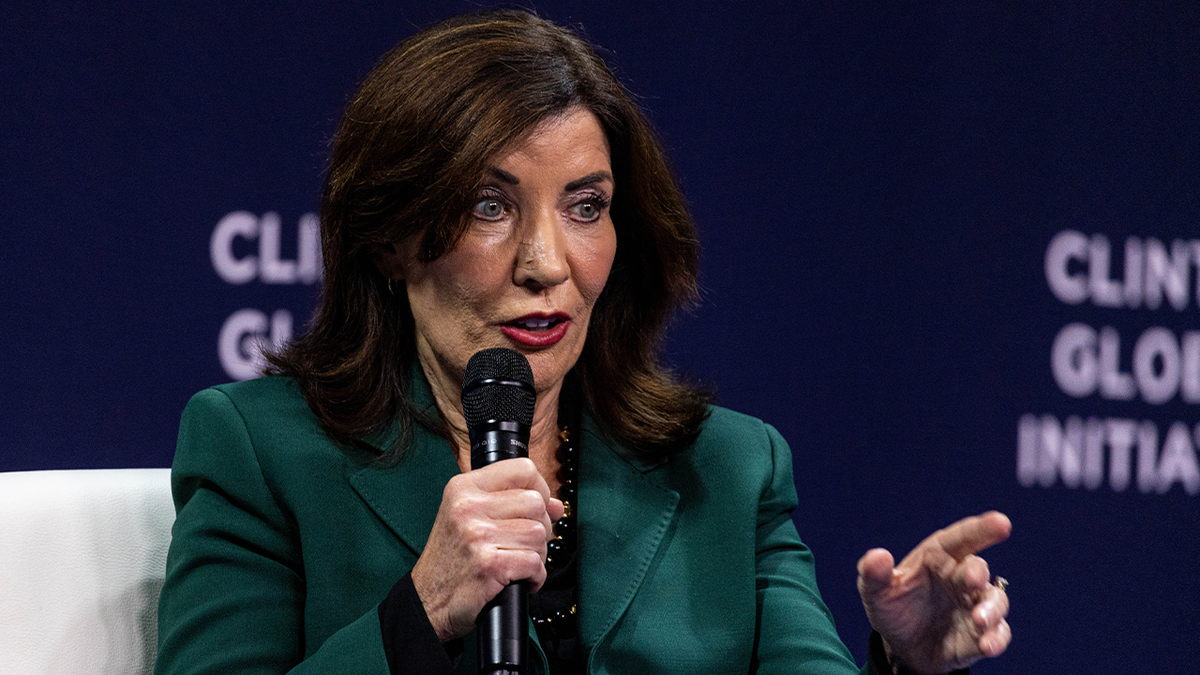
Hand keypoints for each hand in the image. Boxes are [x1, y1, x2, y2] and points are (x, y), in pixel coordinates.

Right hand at [411, 458, 564, 641]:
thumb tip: (556, 505)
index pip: (522, 469)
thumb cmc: (451, 560)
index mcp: (464, 488)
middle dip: (541, 526)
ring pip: (538, 534)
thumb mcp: (470, 518)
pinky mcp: (488, 564)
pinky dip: (535, 576)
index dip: (540, 488)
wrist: (427, 600)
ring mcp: (477, 535)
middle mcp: (468, 507)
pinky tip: (520, 580)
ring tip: (519, 562)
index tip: (538, 507)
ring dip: (538, 554)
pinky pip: (534, 563)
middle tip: (525, 543)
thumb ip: (512, 503)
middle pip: (536, 503)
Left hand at [857, 511, 1011, 673]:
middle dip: (977, 573)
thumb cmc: (892, 608)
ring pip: (995, 601)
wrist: (900, 647)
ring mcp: (973, 606)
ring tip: (979, 620)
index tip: (1002, 523)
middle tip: (972, 580)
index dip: (982, 529)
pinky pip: (998, 634)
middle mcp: (960, 578)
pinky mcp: (980, 634)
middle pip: (977, 569)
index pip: (961, 538)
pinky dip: (996, 639)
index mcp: (938, 557)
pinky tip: (987, 645)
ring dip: (991, 609)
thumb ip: (873, 573)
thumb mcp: (875, 591)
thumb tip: (877, 556)